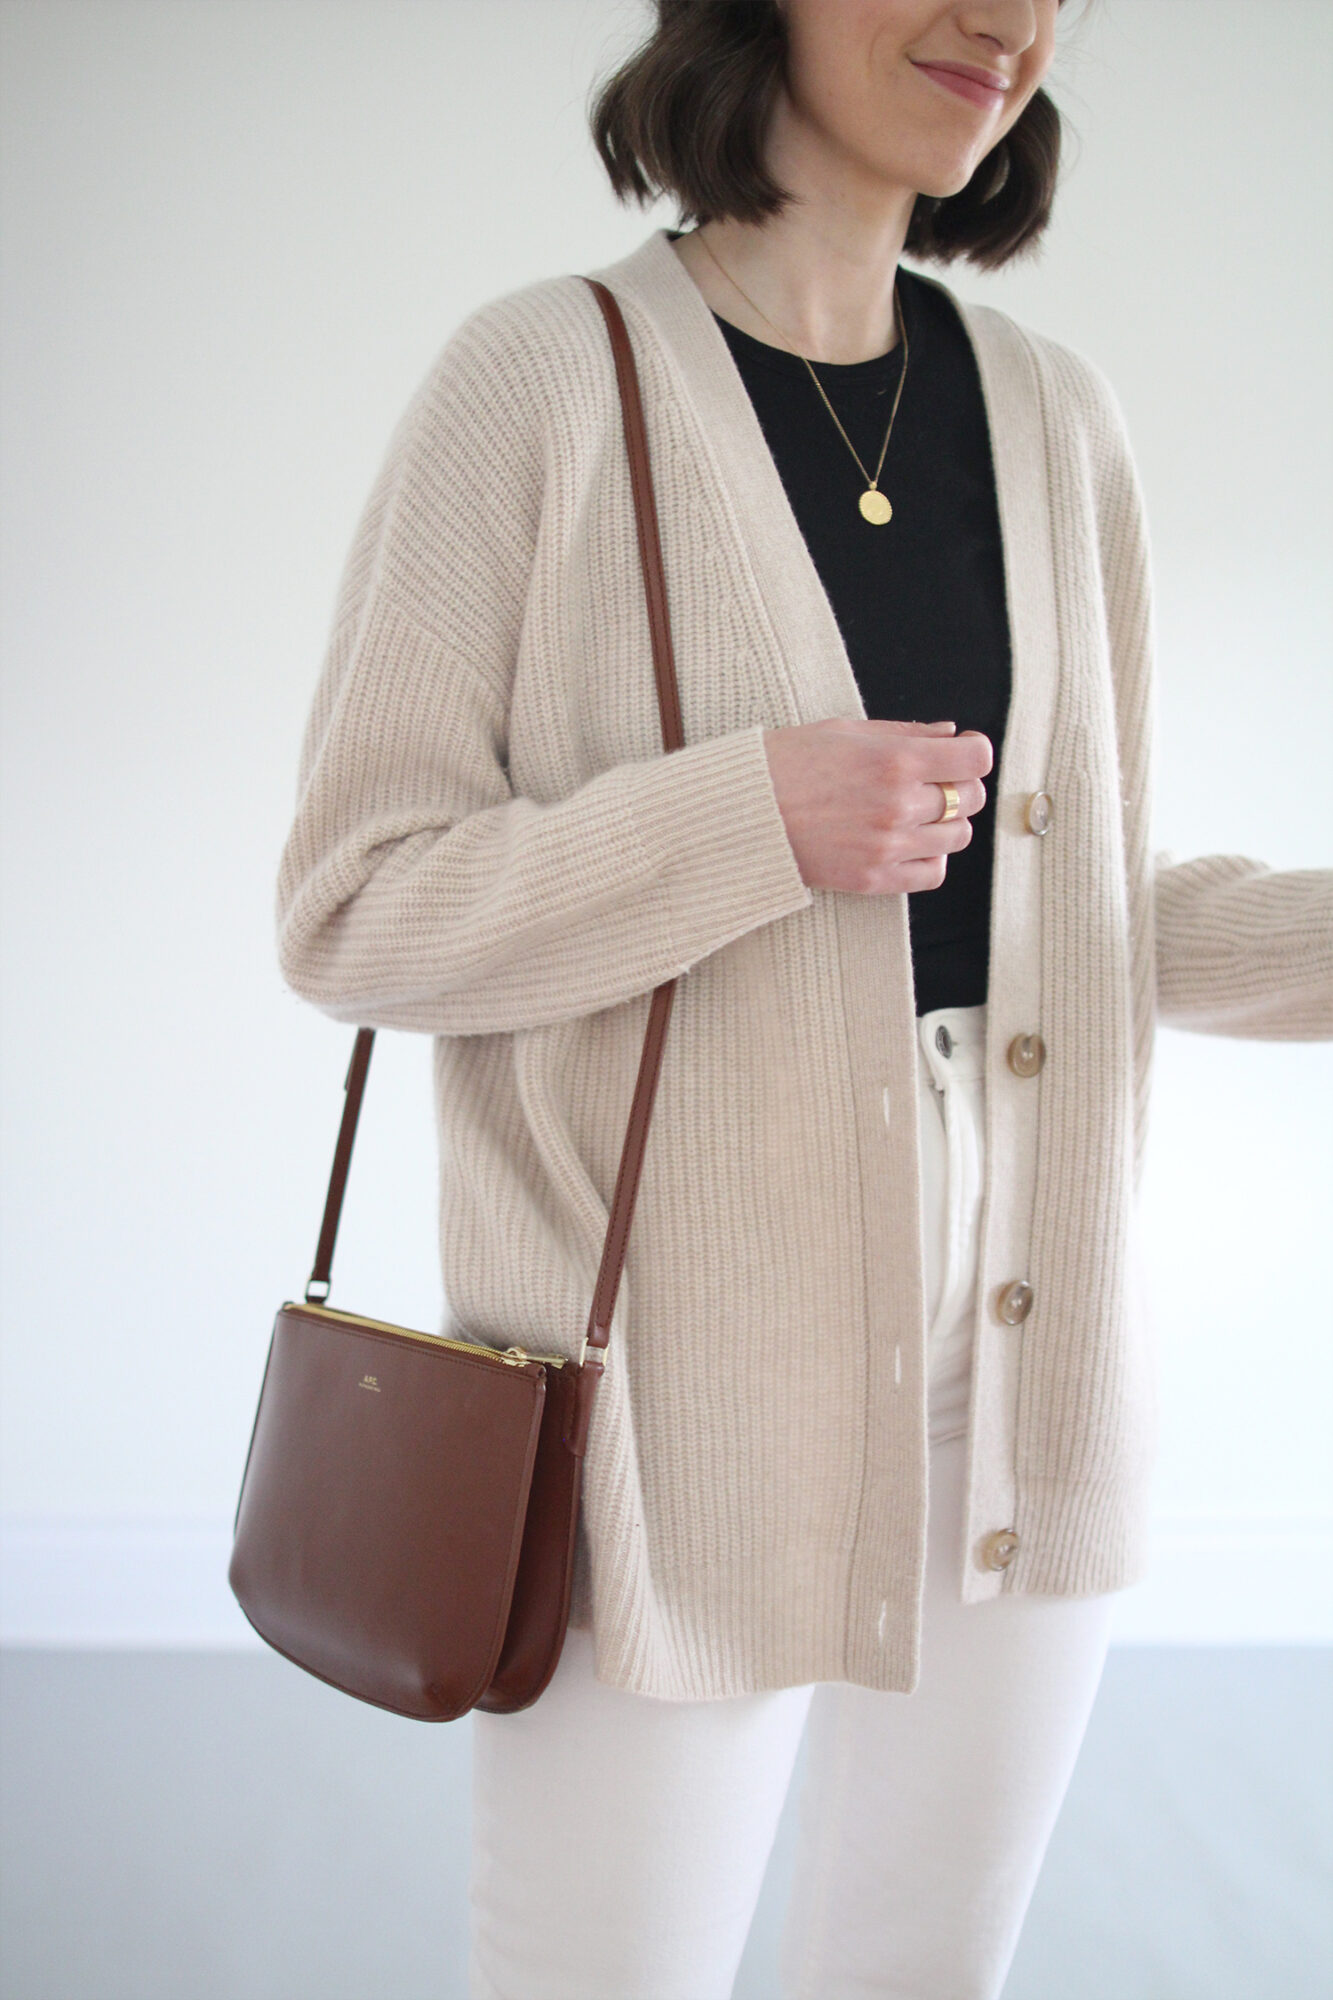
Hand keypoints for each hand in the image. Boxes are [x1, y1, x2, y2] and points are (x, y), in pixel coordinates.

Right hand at [761, 718, 991, 894]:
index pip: (975, 759)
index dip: (973, 752)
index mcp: (895, 760)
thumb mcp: (845, 731)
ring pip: (957, 837)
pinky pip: (932, 873)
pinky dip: (930, 858)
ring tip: (916, 813)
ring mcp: (887, 846)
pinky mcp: (873, 879)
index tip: (961, 752)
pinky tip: (909, 843)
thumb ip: (905, 732)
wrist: (740, 812)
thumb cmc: (786, 763)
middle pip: (971, 798)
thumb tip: (949, 733)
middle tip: (935, 781)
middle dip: (960, 785)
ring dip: (946, 823)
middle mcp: (898, 805)